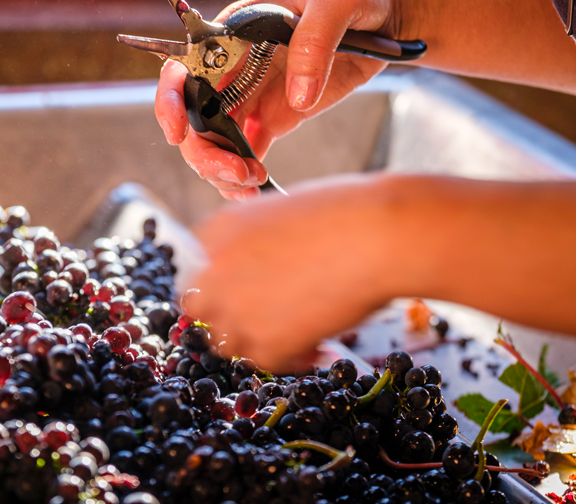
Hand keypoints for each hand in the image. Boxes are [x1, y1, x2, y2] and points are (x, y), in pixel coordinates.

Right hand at [155, 0, 404, 199]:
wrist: (388, 9)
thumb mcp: (336, 0)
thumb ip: (314, 41)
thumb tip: (298, 94)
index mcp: (235, 31)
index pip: (185, 65)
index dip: (172, 100)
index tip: (181, 132)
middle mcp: (236, 65)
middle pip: (195, 114)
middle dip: (204, 150)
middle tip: (236, 172)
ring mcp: (254, 92)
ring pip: (216, 139)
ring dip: (222, 168)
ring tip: (251, 183)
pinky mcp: (277, 114)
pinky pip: (247, 148)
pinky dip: (245, 173)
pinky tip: (256, 187)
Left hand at [181, 174, 403, 371]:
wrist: (376, 235)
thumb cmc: (345, 213)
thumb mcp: (284, 214)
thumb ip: (258, 244)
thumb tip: (261, 274)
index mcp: (217, 230)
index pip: (199, 269)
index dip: (224, 283)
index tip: (247, 290)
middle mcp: (214, 270)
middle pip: (200, 308)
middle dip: (229, 314)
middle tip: (266, 317)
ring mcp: (235, 310)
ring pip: (227, 342)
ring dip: (257, 339)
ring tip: (299, 330)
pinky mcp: (264, 344)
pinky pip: (264, 362)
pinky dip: (291, 359)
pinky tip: (318, 345)